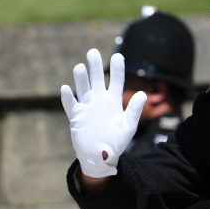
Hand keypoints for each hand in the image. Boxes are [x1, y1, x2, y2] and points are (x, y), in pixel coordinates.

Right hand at [61, 49, 146, 177]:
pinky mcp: (77, 117)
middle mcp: (100, 101)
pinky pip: (71, 105)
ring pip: (83, 89)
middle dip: (95, 66)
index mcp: (114, 102)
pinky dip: (68, 97)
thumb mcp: (128, 126)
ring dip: (81, 79)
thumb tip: (143, 93)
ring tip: (80, 67)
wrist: (102, 157)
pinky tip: (66, 88)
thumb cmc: (117, 142)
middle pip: (97, 80)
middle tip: (92, 52)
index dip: (117, 69)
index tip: (119, 56)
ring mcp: (87, 108)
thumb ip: (135, 110)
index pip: (117, 82)